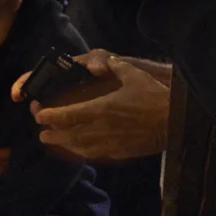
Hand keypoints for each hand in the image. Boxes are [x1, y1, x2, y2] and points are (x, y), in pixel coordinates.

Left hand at [26, 51, 173, 162]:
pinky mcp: (121, 152)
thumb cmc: (155, 97)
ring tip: (54, 142)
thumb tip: (103, 61)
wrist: (176, 122)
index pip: (68, 115)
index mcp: (102, 109)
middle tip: (41, 133)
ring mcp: (111, 143)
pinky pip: (96, 155)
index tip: (39, 115)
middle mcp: (102, 128)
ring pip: (80, 148)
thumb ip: (115, 66)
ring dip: (64, 146)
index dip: (50, 116)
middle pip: (69, 136)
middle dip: (52, 135)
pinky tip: (80, 150)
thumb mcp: (134, 75)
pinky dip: (83, 153)